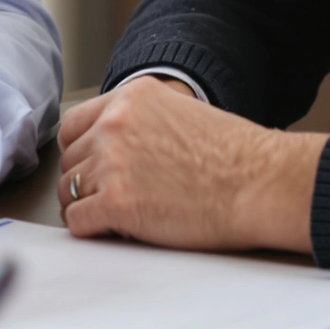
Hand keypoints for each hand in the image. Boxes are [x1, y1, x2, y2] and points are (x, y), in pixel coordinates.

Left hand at [56, 79, 320, 251]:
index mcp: (130, 98)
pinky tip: (114, 230)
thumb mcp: (180, 113)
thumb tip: (112, 149)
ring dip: (87, 205)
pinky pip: (78, 221)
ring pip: (68, 190)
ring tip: (116, 216)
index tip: (90, 167)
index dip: (80, 151)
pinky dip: (91, 229)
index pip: (74, 125)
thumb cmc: (236, 156)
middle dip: (86, 181)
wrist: (261, 183)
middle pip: (70, 160)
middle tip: (109, 197)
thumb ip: (140, 123)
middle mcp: (114, 125)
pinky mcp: (118, 204)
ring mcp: (113, 164)